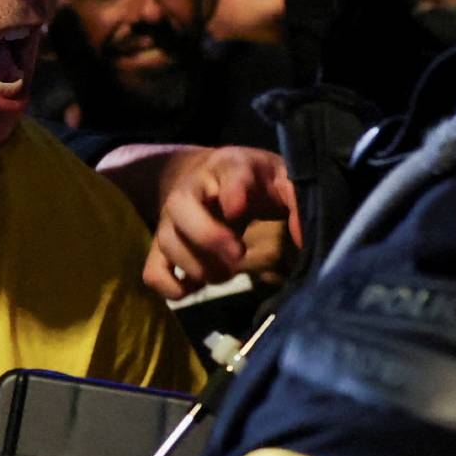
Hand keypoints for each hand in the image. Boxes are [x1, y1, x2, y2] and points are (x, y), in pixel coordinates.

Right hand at [143, 147, 299, 299]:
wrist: (210, 179)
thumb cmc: (253, 182)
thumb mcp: (281, 180)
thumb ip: (296, 200)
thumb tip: (302, 238)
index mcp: (227, 166)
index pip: (229, 172)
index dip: (232, 191)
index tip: (239, 211)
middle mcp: (189, 190)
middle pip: (181, 208)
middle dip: (209, 237)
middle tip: (239, 255)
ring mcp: (170, 220)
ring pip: (167, 243)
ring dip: (197, 267)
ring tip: (227, 274)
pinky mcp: (161, 248)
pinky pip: (152, 271)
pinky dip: (172, 287)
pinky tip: (196, 288)